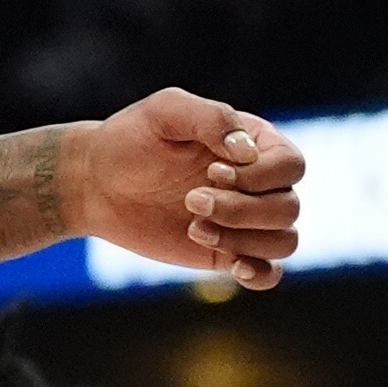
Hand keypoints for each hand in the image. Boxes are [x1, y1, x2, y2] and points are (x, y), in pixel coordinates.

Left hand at [63, 87, 304, 289]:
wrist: (97, 182)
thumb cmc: (131, 139)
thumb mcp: (165, 112)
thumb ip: (212, 118)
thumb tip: (248, 152)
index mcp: (254, 144)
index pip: (290, 165)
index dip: (260, 175)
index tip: (212, 171)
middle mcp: (259, 183)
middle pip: (288, 207)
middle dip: (242, 209)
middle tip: (190, 201)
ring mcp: (246, 221)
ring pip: (284, 241)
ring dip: (244, 239)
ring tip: (195, 227)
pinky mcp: (228, 252)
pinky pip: (269, 272)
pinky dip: (261, 275)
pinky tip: (234, 266)